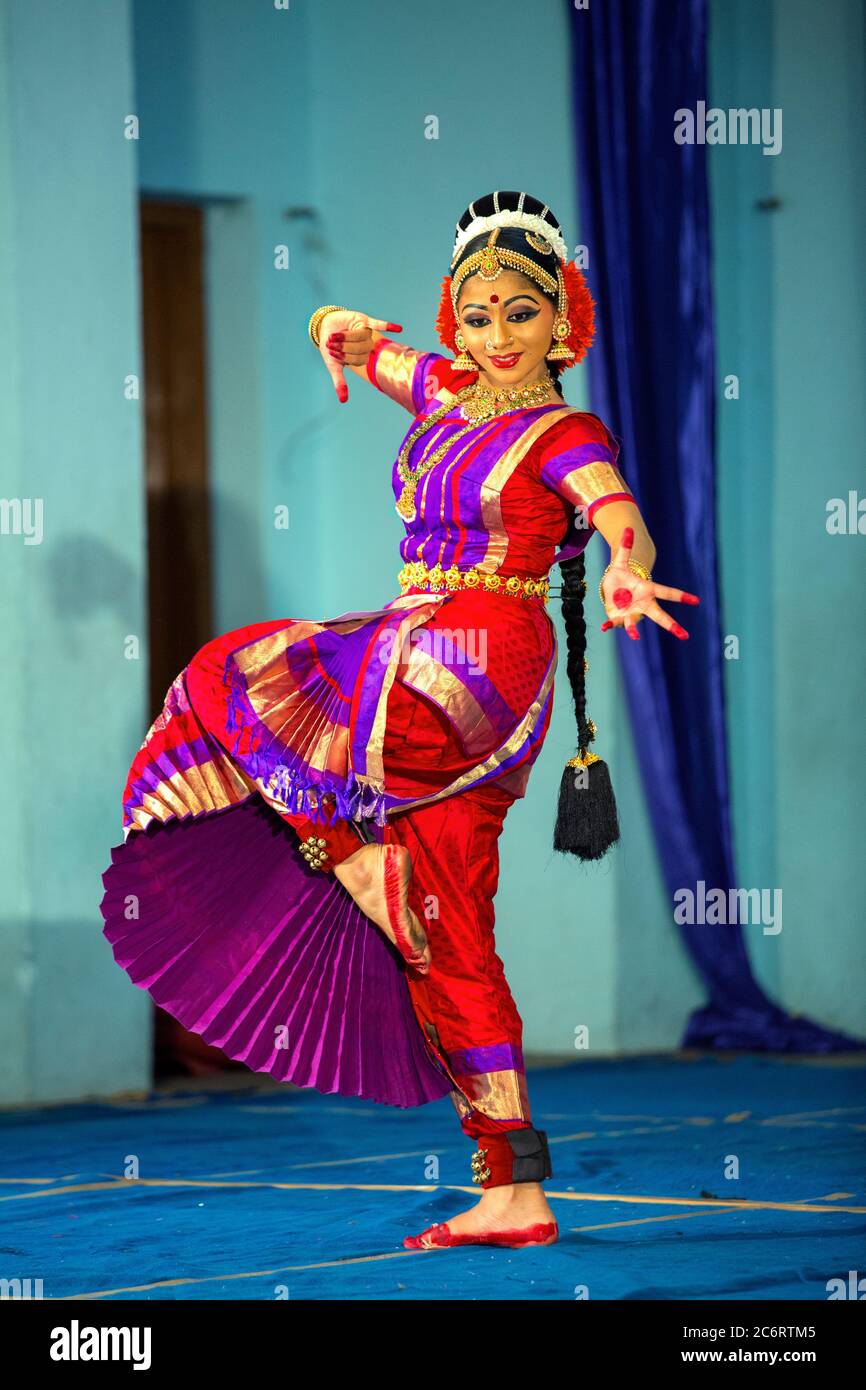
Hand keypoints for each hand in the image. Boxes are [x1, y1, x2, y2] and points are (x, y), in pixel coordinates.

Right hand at [317, 310, 401, 403]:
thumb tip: (343, 401)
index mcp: (362, 358)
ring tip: (333, 336)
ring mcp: (367, 334)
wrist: (326, 328)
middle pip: (360, 349)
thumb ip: (340, 382)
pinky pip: (378, 324)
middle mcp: (368, 346)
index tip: (332, 354)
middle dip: (343, 347)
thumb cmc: (331, 348)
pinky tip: (399, 329)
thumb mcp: (334, 366)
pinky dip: (388, 326)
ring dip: (345, 336)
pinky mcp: (365, 320)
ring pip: (361, 336)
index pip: (357, 360)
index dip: (343, 356)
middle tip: (331, 344)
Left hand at [600, 527, 699, 641]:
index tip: (697, 601)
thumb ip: (625, 548)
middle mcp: (642, 605)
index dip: (681, 596)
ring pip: (635, 623)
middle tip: (684, 635)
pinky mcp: (618, 618)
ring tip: (635, 636)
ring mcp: (631, 613)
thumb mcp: (620, 562)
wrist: (611, 591)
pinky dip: (610, 624)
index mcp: (647, 590)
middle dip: (671, 625)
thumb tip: (628, 529)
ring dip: (634, 629)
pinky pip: (615, 622)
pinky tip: (605, 626)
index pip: (667, 592)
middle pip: (659, 616)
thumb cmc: (621, 577)